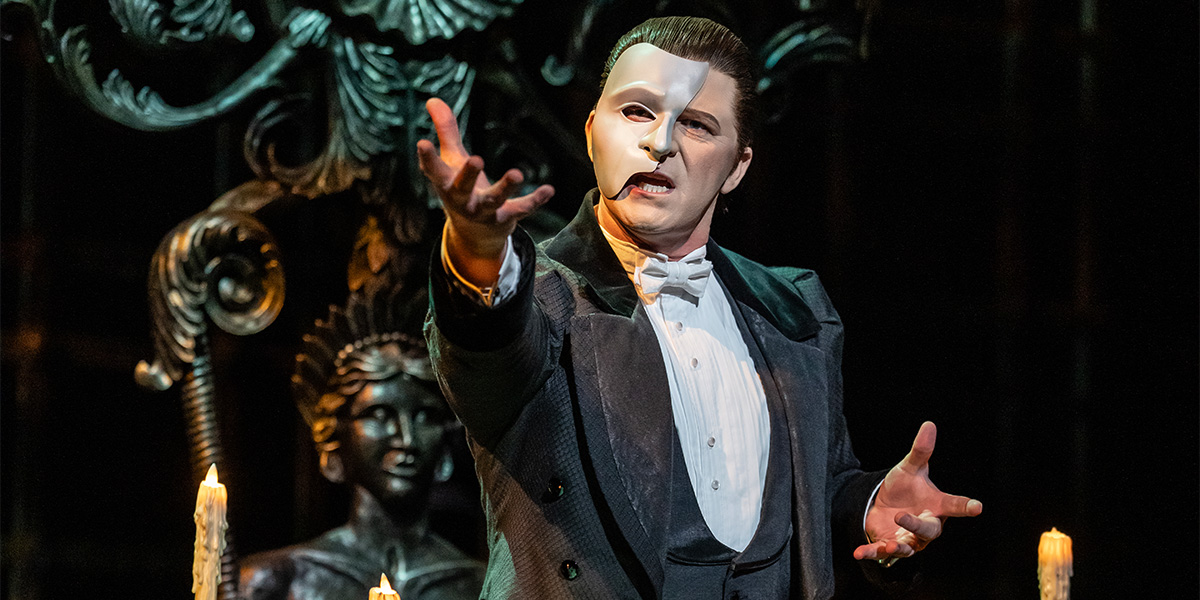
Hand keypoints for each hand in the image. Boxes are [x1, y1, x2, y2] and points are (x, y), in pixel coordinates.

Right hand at [416, 97, 553, 285]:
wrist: (474, 234)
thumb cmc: (460, 188)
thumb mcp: (452, 161)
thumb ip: (446, 131)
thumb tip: (432, 99)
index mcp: (446, 184)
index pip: (434, 171)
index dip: (427, 158)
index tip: (422, 142)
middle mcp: (463, 200)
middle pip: (462, 188)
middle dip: (468, 175)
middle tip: (476, 159)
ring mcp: (484, 211)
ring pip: (494, 200)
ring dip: (505, 187)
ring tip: (517, 173)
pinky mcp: (505, 218)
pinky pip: (521, 209)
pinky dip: (534, 200)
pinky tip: (548, 189)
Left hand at [853, 421, 981, 564]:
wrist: (885, 504)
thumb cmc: (905, 488)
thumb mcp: (910, 468)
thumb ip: (920, 451)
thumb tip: (929, 424)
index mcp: (935, 506)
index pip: (954, 505)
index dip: (965, 506)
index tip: (977, 506)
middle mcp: (924, 525)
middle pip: (927, 531)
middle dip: (915, 525)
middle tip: (901, 516)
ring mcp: (907, 538)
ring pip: (907, 547)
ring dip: (898, 547)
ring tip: (889, 545)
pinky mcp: (888, 544)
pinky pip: (880, 553)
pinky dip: (871, 553)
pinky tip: (858, 553)